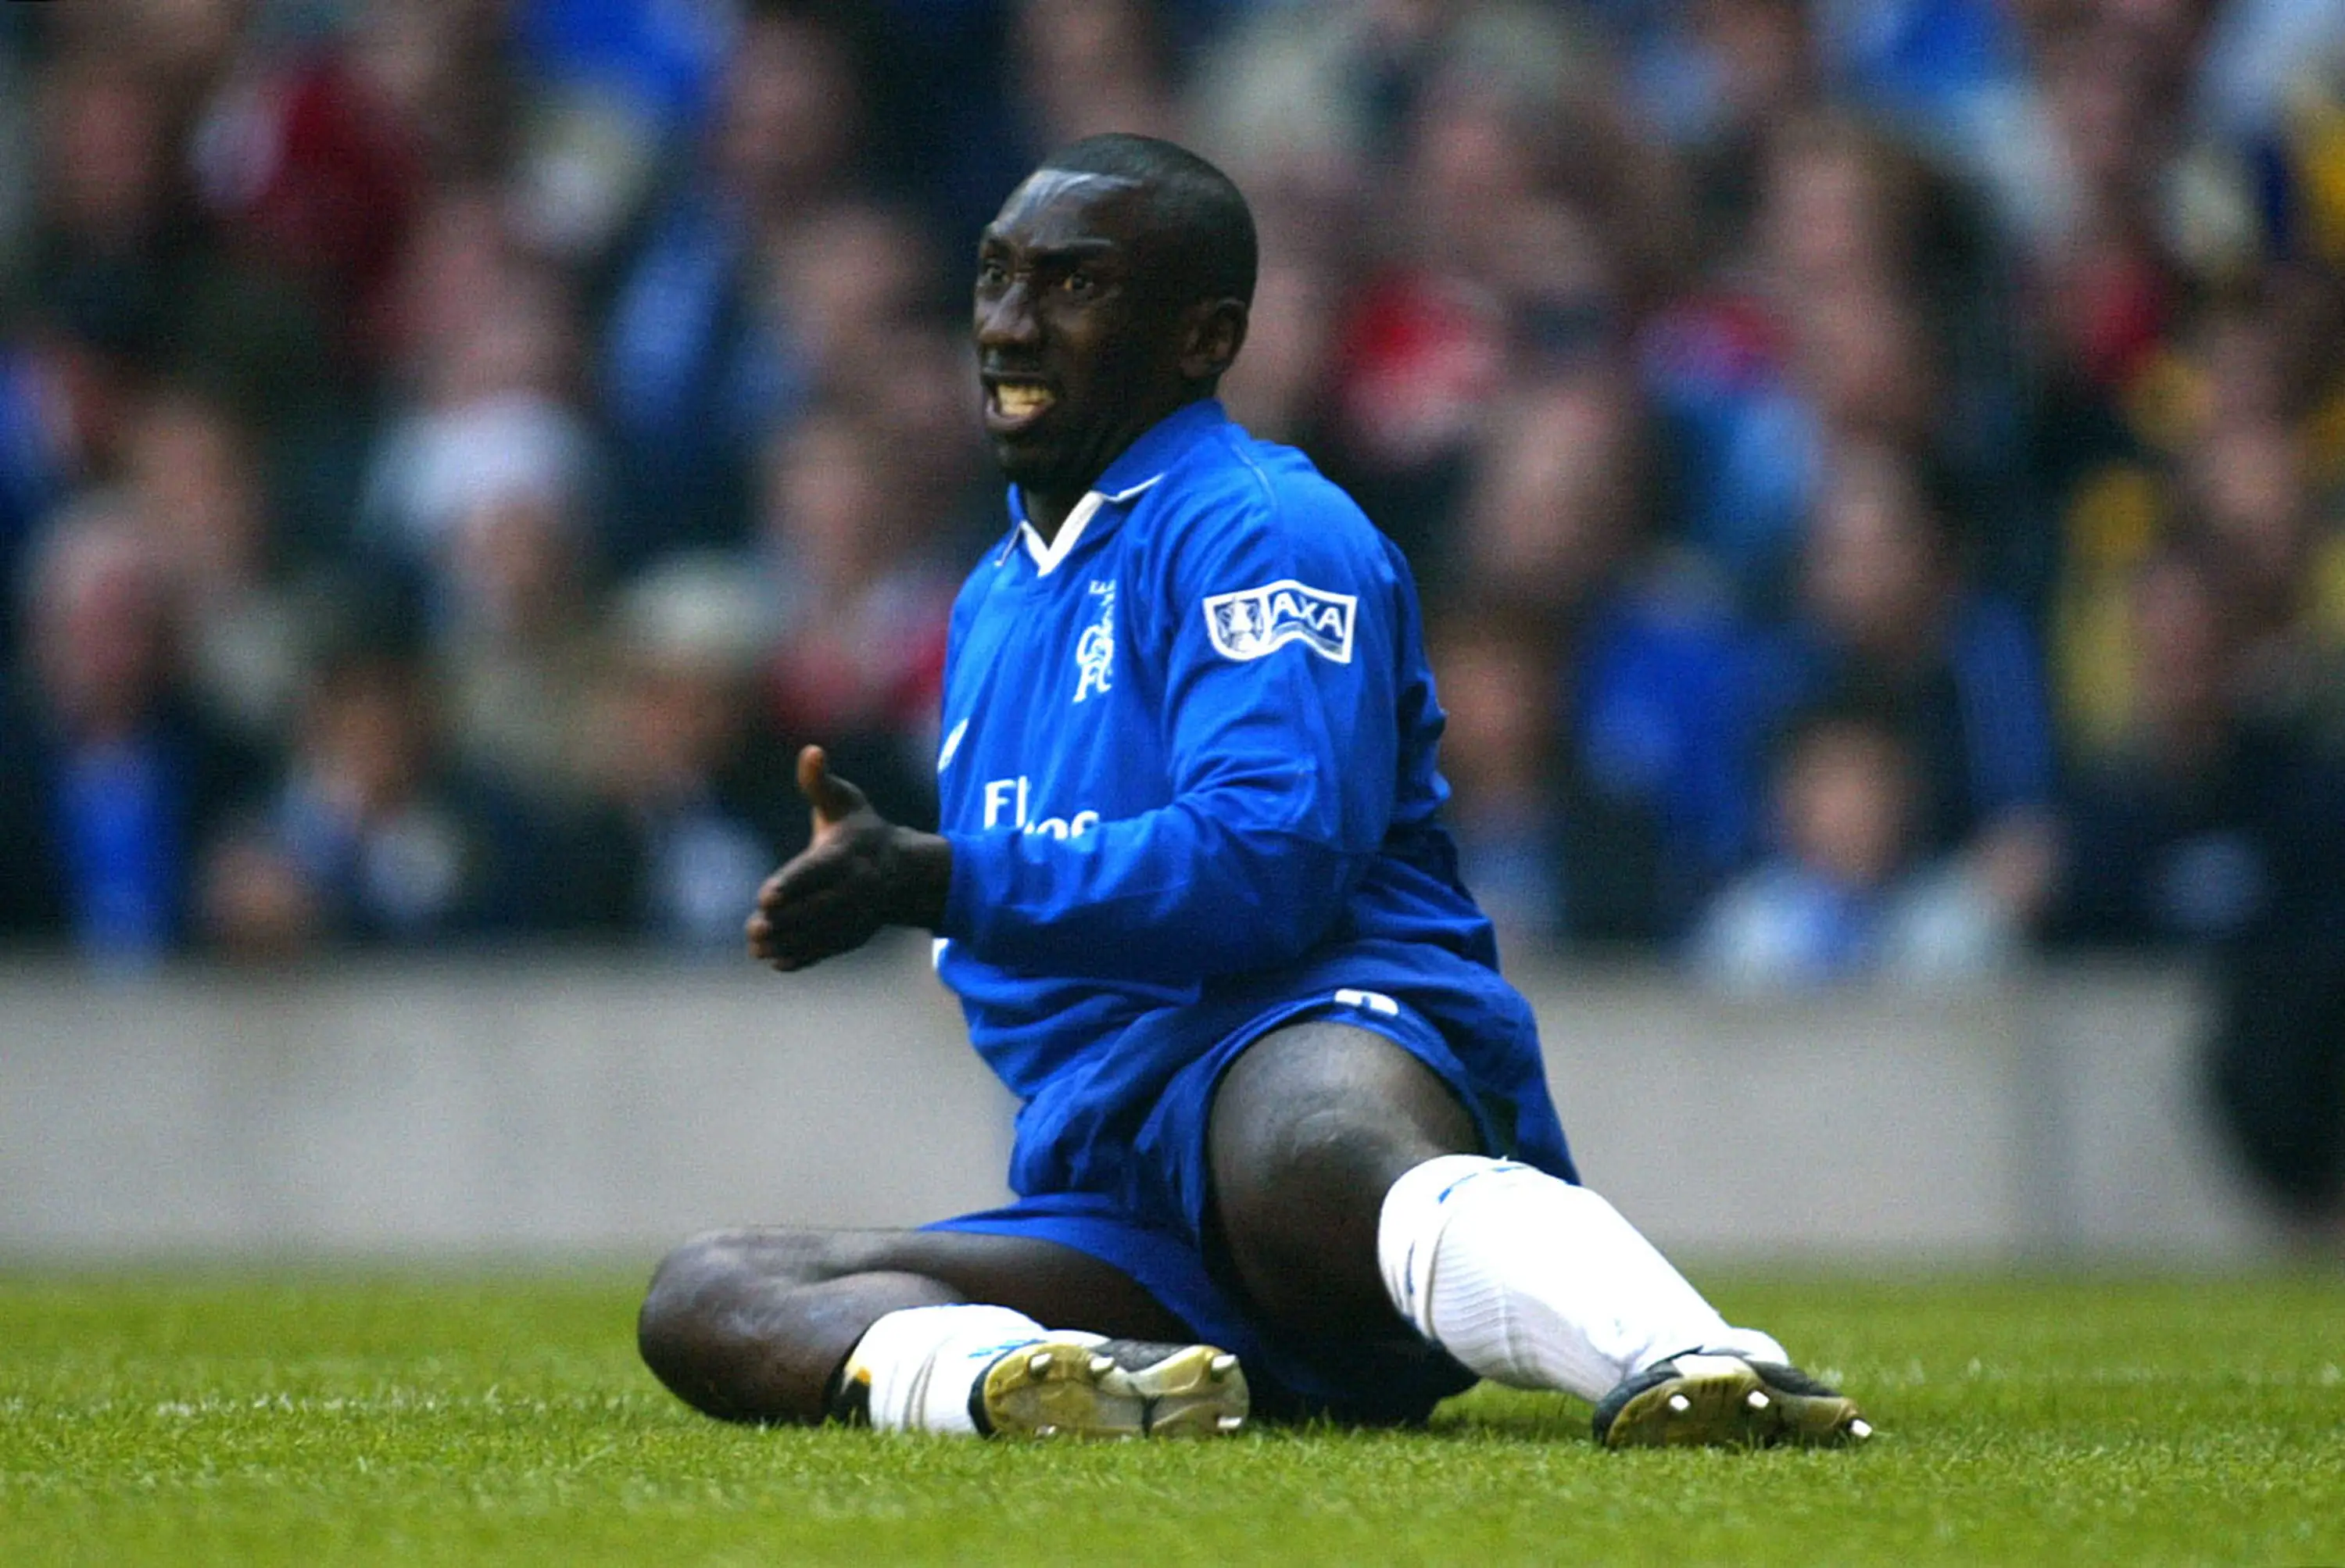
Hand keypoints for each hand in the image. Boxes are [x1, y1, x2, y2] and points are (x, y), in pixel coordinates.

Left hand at [746, 745, 949, 971]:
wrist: (905, 871)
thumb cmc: (863, 830)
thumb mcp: (845, 801)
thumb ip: (820, 782)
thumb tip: (812, 751)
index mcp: (848, 854)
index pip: (816, 871)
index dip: (791, 884)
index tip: (766, 897)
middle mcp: (855, 887)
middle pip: (817, 907)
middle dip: (786, 920)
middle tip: (754, 927)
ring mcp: (857, 914)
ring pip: (821, 932)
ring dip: (788, 942)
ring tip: (756, 946)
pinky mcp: (855, 933)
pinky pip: (829, 948)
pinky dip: (804, 957)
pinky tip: (776, 961)